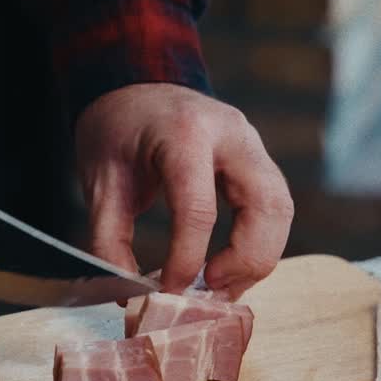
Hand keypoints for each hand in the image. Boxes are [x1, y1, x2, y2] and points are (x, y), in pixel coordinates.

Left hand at [75, 84, 293, 298]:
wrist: (137, 86)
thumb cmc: (117, 129)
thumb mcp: (99, 181)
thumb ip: (109, 238)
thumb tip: (125, 295)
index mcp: (185, 133)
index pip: (199, 208)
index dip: (187, 258)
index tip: (169, 289)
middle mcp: (232, 134)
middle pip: (267, 207)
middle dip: (245, 261)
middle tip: (211, 291)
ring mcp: (253, 145)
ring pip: (282, 211)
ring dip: (259, 258)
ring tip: (221, 286)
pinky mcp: (260, 161)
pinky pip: (275, 209)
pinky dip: (260, 244)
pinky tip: (230, 267)